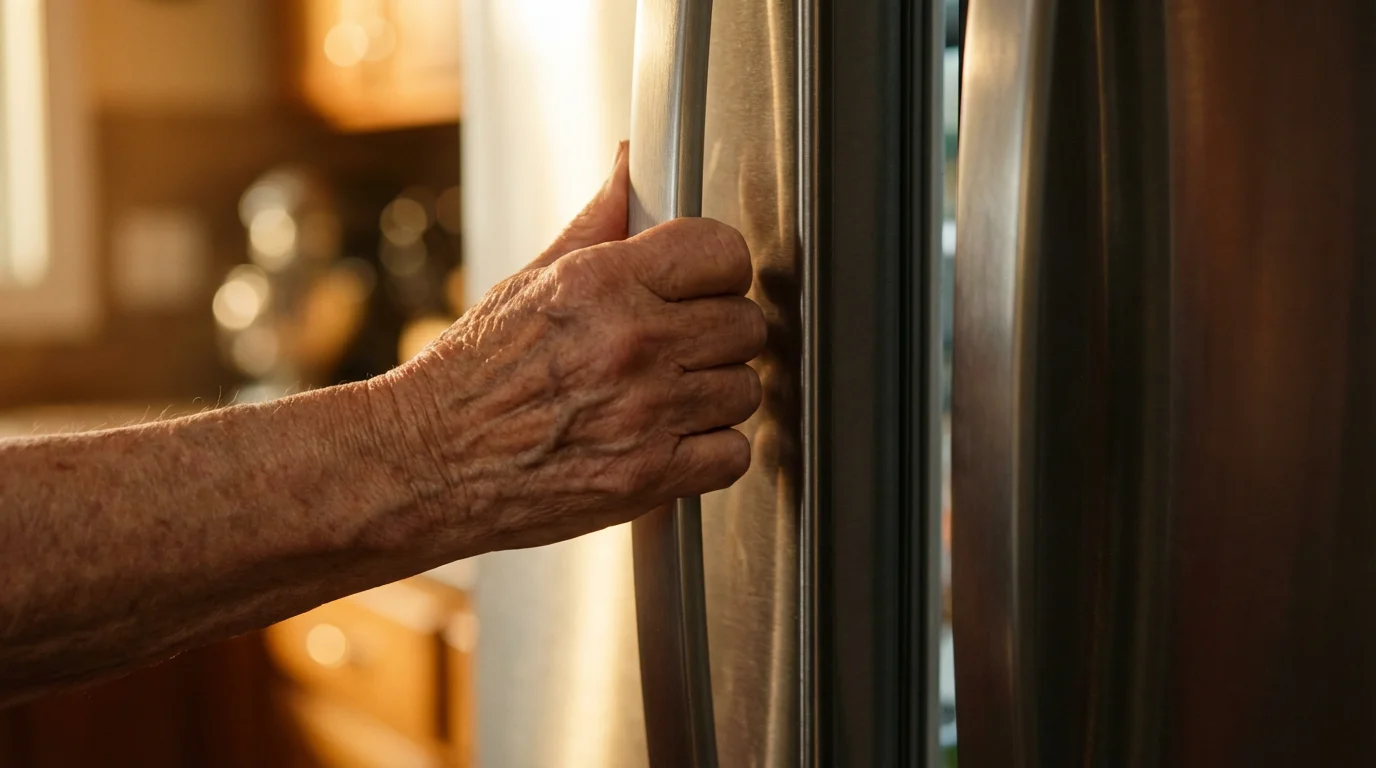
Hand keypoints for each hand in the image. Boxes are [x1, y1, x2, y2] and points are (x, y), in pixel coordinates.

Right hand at [379, 143, 765, 551]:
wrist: (428, 462)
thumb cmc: (472, 376)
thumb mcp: (529, 281)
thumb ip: (597, 225)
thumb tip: (631, 166)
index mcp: (601, 284)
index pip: (721, 252)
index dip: (720, 268)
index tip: (708, 282)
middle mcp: (630, 344)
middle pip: (745, 323)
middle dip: (721, 332)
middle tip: (688, 342)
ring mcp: (645, 413)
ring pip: (745, 389)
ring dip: (717, 392)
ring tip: (675, 393)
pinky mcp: (650, 476)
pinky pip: (733, 454)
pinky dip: (712, 450)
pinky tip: (676, 437)